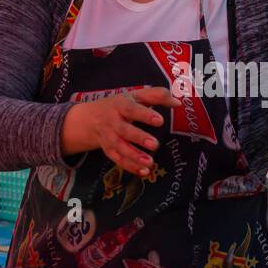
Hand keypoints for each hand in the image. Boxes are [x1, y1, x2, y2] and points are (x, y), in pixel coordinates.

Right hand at [61, 86, 178, 176]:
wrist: (90, 118)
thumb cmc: (121, 105)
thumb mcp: (136, 95)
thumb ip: (157, 96)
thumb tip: (178, 103)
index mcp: (121, 105)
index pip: (132, 109)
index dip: (145, 115)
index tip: (159, 120)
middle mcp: (113, 122)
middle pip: (125, 131)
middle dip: (139, 138)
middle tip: (154, 144)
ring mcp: (110, 137)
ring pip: (120, 148)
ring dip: (134, 156)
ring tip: (150, 162)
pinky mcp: (109, 150)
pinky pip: (118, 160)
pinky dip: (130, 167)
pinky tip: (144, 172)